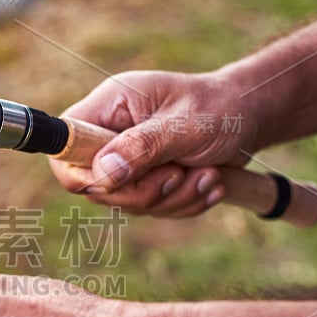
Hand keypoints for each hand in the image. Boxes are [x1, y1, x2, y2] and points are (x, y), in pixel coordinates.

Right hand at [49, 70, 258, 216]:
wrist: (252, 116)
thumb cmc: (220, 108)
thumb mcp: (185, 125)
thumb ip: (142, 148)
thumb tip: (102, 174)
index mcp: (109, 108)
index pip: (65, 146)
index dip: (79, 171)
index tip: (116, 180)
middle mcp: (110, 134)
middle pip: (95, 185)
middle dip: (143, 191)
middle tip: (179, 174)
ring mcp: (126, 159)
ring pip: (127, 202)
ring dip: (172, 199)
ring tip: (207, 175)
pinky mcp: (144, 179)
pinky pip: (150, 209)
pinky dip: (182, 204)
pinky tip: (208, 182)